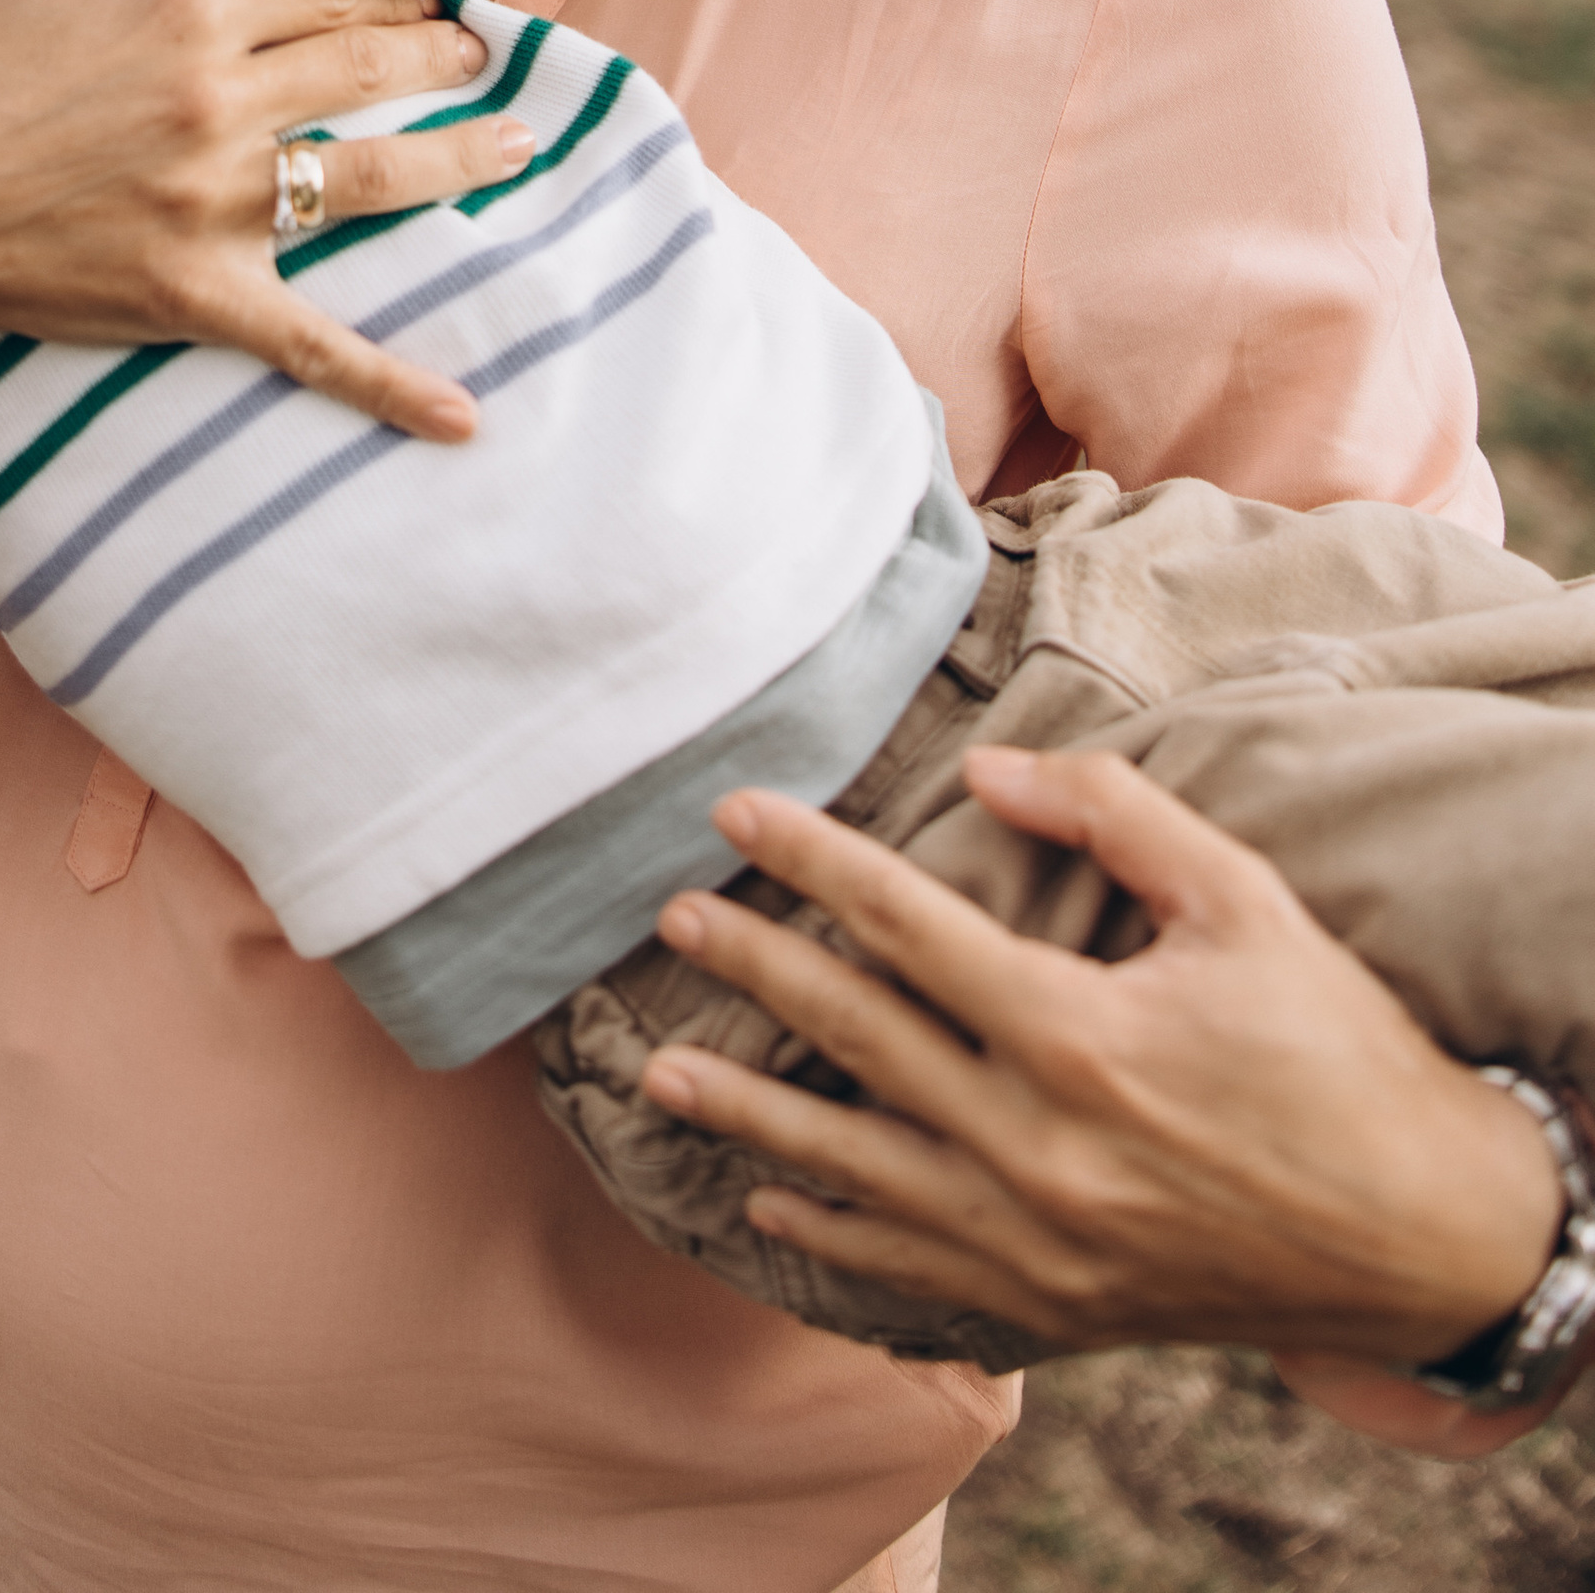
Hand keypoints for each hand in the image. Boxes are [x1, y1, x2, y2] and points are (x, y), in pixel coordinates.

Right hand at [0, 0, 528, 473]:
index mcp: (188, 11)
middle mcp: (218, 97)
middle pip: (370, 68)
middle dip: (443, 57)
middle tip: (487, 57)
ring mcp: (215, 199)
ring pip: (371, 174)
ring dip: (460, 159)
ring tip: (516, 146)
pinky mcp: (198, 292)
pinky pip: (313, 342)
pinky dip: (391, 383)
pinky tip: (462, 414)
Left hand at [634, 751, 1565, 1398]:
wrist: (1426, 1239)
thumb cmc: (1340, 1051)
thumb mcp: (1246, 901)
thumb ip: (1114, 817)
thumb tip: (988, 771)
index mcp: (1080, 1034)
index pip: (904, 924)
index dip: (811, 859)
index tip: (735, 811)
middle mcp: (1039, 1147)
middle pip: (856, 1037)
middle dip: (754, 969)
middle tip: (672, 917)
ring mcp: (1037, 1243)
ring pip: (855, 1168)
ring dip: (749, 1117)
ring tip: (657, 1077)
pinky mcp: (1053, 1311)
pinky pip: (908, 1276)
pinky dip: (829, 1237)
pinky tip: (767, 1200)